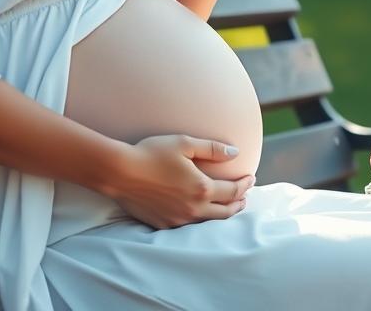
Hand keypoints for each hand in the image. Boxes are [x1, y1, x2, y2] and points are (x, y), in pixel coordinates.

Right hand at [109, 134, 254, 228]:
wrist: (119, 172)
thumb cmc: (151, 153)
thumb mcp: (184, 143)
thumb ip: (212, 148)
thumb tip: (235, 153)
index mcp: (202, 188)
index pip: (233, 191)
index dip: (245, 185)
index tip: (251, 179)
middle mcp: (193, 208)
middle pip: (225, 212)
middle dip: (238, 203)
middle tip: (244, 196)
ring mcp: (178, 219)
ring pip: (208, 222)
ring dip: (221, 214)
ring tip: (227, 206)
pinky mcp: (163, 224)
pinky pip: (188, 226)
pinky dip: (200, 220)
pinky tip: (200, 213)